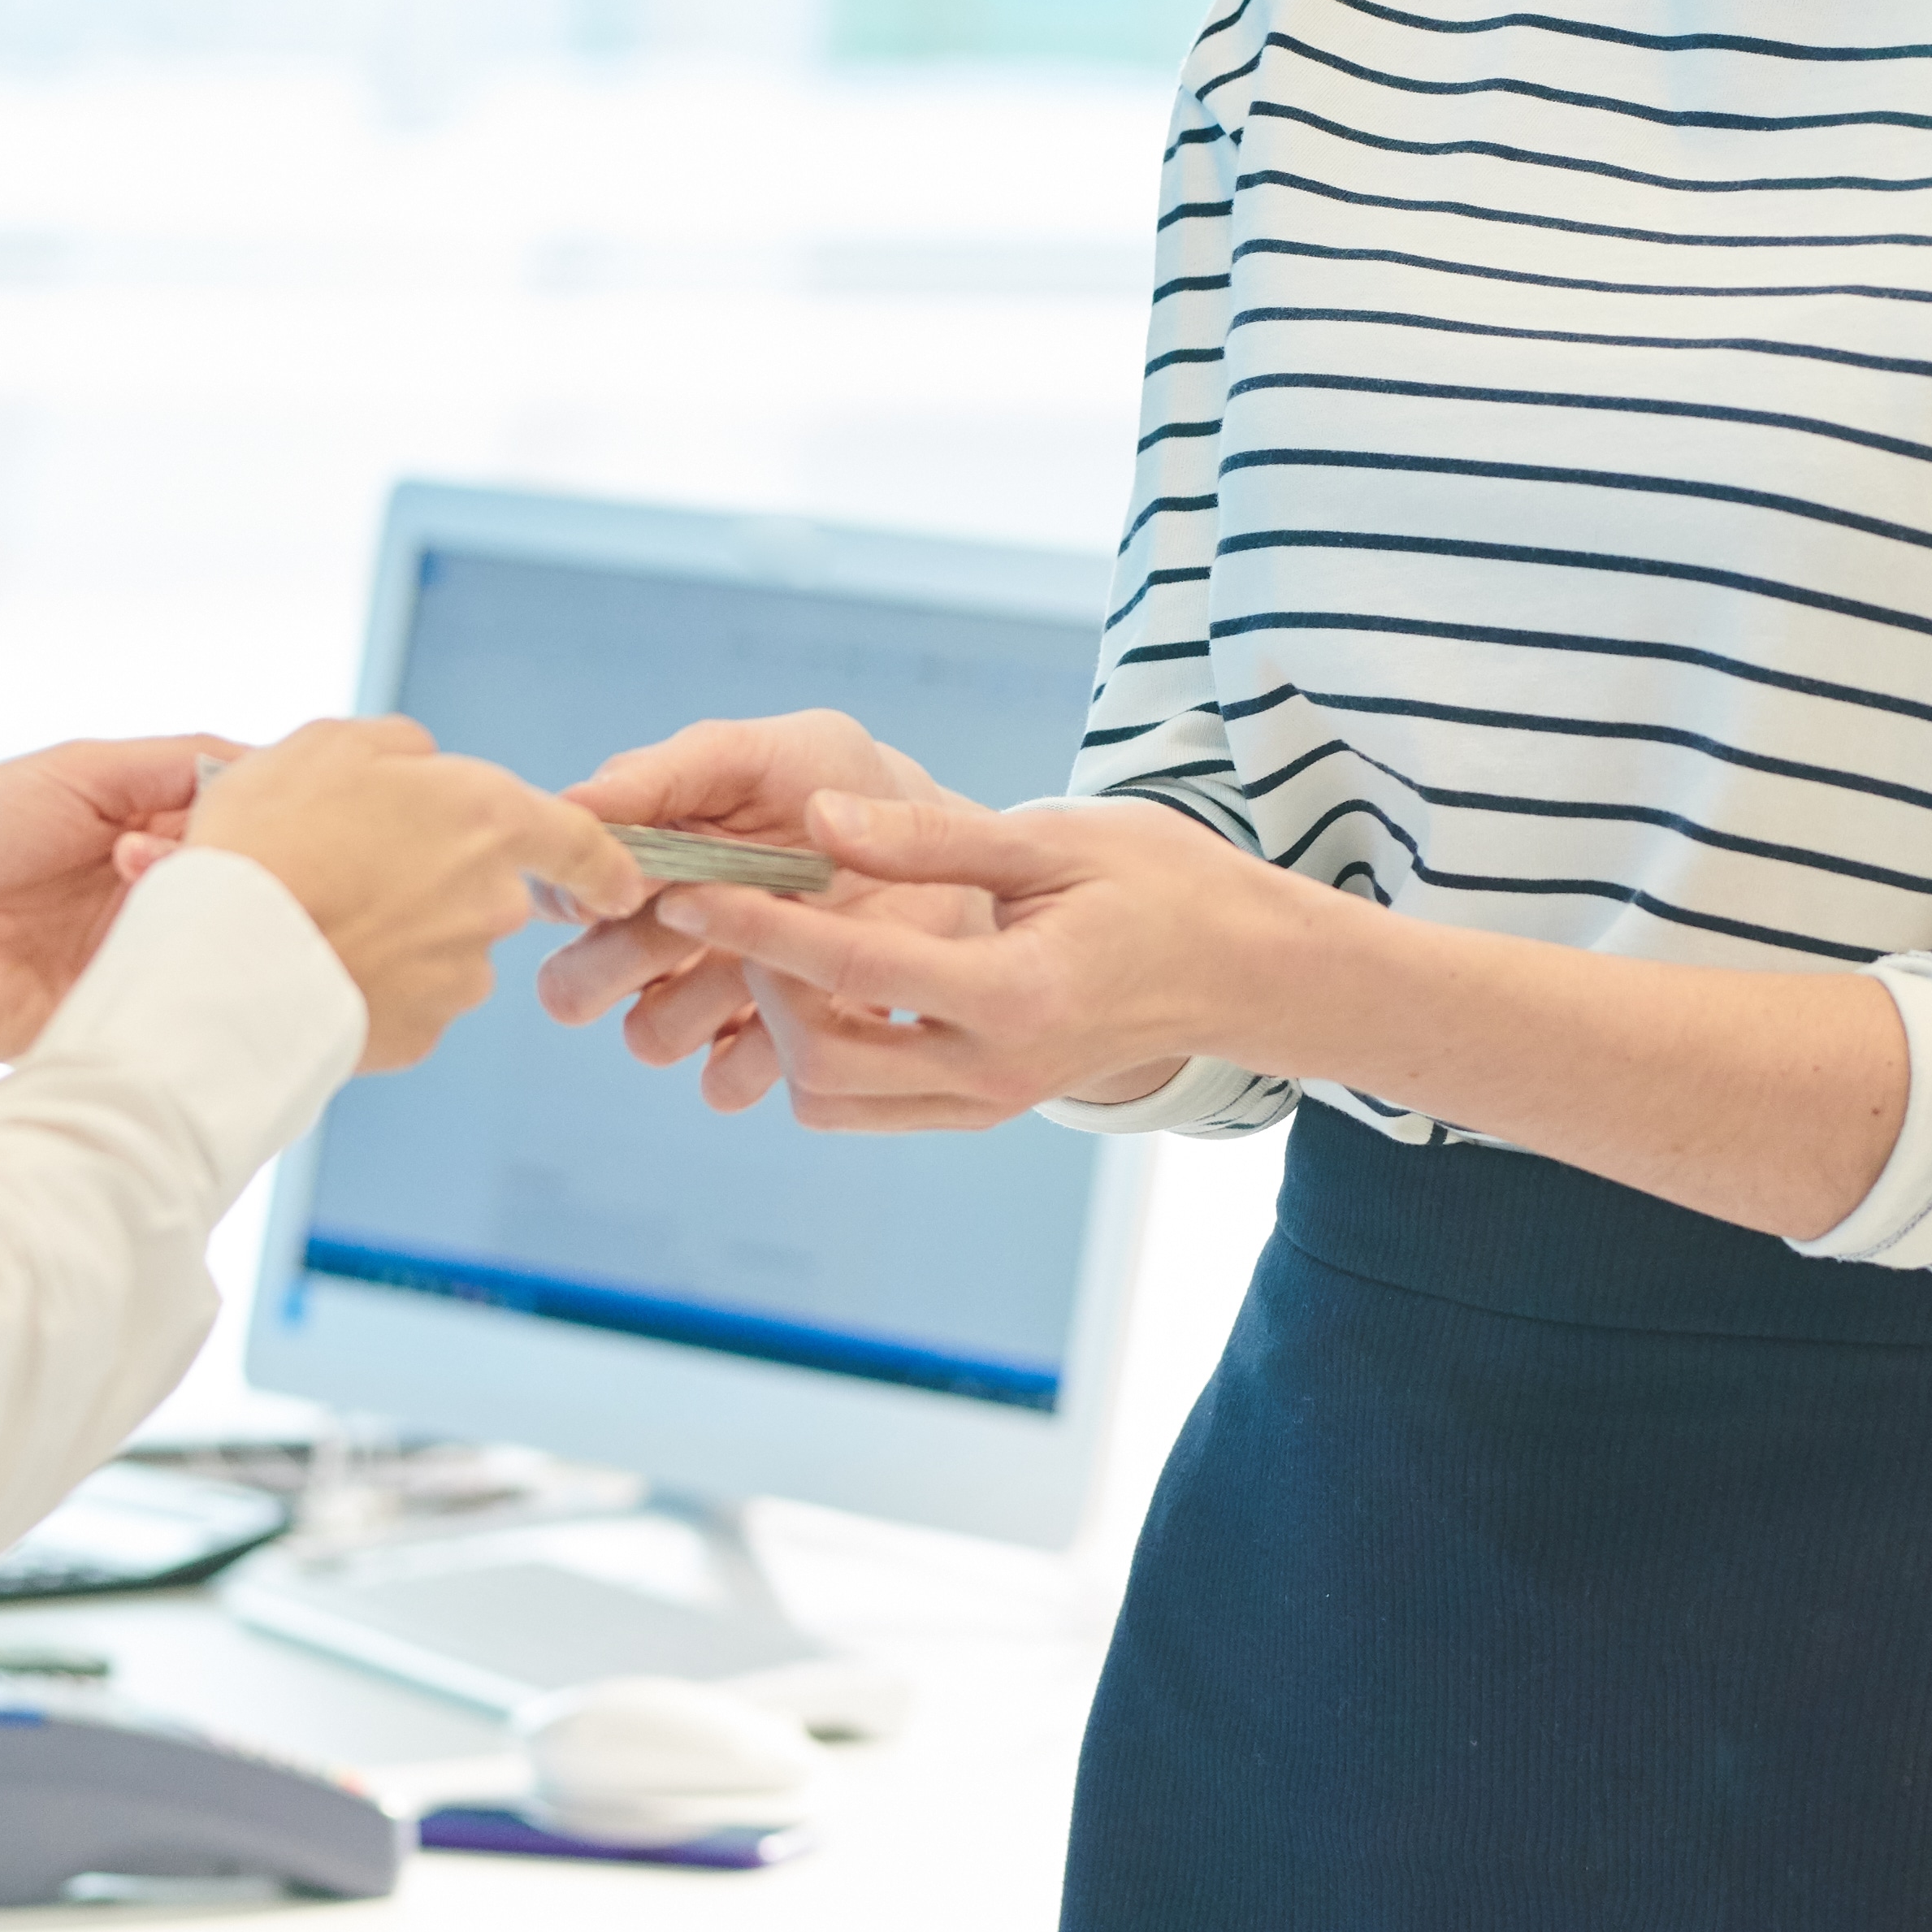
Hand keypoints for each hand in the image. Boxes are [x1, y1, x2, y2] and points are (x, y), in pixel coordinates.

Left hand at [0, 732, 235, 1060]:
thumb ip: (175, 763)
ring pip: (217, 939)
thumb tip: (265, 766)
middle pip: (237, 883)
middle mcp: (149, 891)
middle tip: (199, 857)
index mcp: (145, 828)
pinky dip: (191, 980)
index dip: (260, 818)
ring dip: (210, 918)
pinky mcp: (115, 1009)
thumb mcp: (81, 770)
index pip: (234, 822)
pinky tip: (175, 951)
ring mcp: (135, 951)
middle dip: (239, 868)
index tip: (275, 813)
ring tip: (148, 890)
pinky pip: (176, 1000)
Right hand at [185, 716, 641, 1071]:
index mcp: (485, 816)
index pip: (582, 842)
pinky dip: (369, 988)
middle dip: (433, 886)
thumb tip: (421, 768)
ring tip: (317, 923)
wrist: (227, 959)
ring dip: (398, 938)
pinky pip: (403, 1003)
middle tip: (347, 872)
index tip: (620, 885)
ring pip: (443, 951)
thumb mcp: (326, 746)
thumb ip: (395, 748)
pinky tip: (315, 970)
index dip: (604, 863)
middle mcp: (492, 900)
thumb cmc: (271, 837)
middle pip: (485, 892)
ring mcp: (460, 976)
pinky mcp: (420, 1033)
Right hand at [537, 712, 975, 1101]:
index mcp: (631, 865)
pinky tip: (808, 995)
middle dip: (624, 956)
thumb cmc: (831, 782)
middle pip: (571, 988)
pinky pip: (722, 1082)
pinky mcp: (764, 1052)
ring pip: (648, 1037)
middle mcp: (652, 941)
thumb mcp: (750, 756)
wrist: (935, 847)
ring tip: (774, 942)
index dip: (581, 895)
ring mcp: (704, 1002)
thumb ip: (662, 776)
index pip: (556, 899)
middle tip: (693, 913)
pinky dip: (760, 1049)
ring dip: (703, 994)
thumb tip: (573, 808)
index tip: (642, 874)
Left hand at [654, 788, 1298, 1131]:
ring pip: (833, 1099)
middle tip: (748, 906)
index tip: (685, 889)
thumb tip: (818, 822)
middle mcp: (995, 1067)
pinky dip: (827, 1053)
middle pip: (818, 1059)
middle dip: (761, 984)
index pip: (848, 964)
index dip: (754, 925)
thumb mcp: (1058, 837)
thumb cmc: (1162, 884)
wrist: (1245, 970)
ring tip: (791, 945)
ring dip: (786, 1029)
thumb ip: (934, 840)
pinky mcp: (983, 1108)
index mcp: (1016, 992)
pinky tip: (831, 982)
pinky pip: (871, 1106)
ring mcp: (988, 1100)